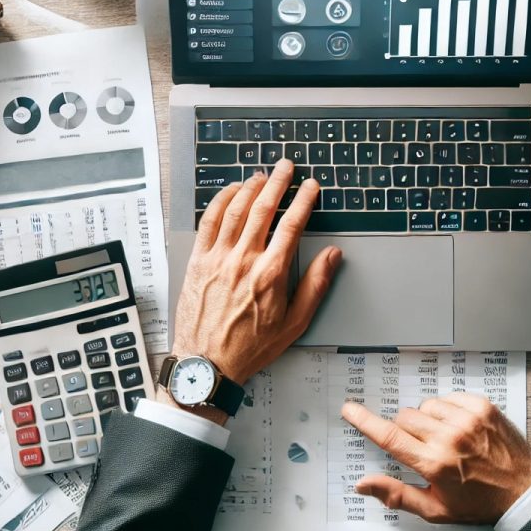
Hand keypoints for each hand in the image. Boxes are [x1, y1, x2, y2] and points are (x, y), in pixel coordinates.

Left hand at [172, 158, 341, 386]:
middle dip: (278, 182)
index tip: (311, 186)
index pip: (292, 224)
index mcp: (271, 274)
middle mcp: (244, 260)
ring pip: (236, 210)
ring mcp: (218, 258)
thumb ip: (315, 285)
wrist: (207, 364)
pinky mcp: (198, 261)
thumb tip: (333, 255)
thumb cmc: (250, 347)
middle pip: (264, 208)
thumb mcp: (294, 323)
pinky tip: (230, 192)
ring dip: (251, 187)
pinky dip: (220, 201)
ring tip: (262, 175)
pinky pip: (209, 222)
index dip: (304, 200)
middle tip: (287, 166)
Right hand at [342, 393, 530, 524]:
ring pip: (426, 406)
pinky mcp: (481, 406)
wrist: (524, 489)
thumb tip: (364, 484)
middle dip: (406, 430)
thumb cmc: (480, 502)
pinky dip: (449, 409)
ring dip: (429, 419)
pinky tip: (460, 427)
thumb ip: (396, 494)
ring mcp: (466, 419)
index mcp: (434, 464)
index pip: (389, 437)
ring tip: (446, 438)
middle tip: (422, 447)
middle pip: (405, 418)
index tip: (350, 409)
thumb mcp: (436, 509)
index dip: (365, 421)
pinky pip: (448, 397)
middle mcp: (449, 438)